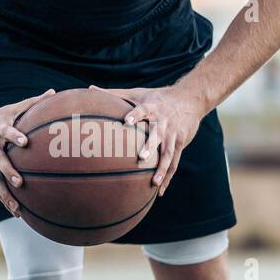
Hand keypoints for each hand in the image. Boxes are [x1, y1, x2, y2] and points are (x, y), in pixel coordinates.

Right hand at [0, 88, 56, 216]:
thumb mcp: (9, 109)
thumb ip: (32, 103)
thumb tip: (53, 92)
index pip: (8, 132)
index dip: (15, 136)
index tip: (25, 142)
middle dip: (9, 171)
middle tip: (20, 182)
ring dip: (5, 194)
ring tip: (18, 209)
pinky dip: (3, 198)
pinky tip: (15, 211)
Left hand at [88, 82, 204, 195]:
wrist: (190, 99)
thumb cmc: (158, 97)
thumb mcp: (138, 93)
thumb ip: (115, 93)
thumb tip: (90, 88)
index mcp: (152, 107)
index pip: (143, 110)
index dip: (136, 114)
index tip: (127, 120)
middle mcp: (163, 122)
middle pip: (157, 135)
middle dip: (151, 146)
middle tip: (142, 157)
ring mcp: (173, 135)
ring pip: (168, 153)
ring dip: (162, 168)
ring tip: (154, 183)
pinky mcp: (180, 144)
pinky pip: (174, 162)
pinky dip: (168, 176)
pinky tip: (159, 191)